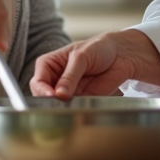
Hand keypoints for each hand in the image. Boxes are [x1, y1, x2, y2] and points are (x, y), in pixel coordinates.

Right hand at [30, 29, 159, 98]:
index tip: (52, 96)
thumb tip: (60, 94)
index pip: (38, 80)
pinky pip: (75, 109)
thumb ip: (70, 75)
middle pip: (45, 96)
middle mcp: (57, 80)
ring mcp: (69, 92)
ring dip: (64, 108)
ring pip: (59, 105)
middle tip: (60, 103)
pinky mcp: (82, 100)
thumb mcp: (81, 56)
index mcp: (50, 64)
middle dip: (50, 101)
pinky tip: (83, 107)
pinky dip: (77, 110)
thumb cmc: (99, 48)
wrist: (121, 55)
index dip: (42, 90)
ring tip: (72, 105)